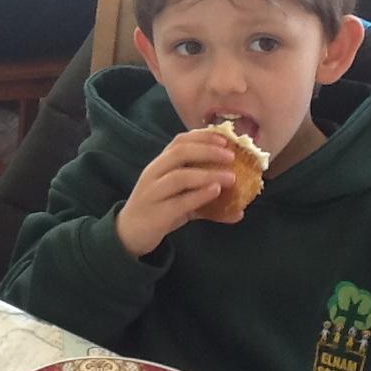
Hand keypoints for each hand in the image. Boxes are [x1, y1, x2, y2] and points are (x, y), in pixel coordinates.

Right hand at [115, 129, 239, 257]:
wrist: (129, 233)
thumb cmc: (158, 210)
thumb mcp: (181, 200)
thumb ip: (205, 198)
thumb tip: (241, 208)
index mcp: (160, 164)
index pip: (179, 141)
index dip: (202, 137)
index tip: (225, 139)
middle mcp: (154, 173)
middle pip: (179, 153)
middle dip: (207, 151)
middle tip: (231, 156)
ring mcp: (153, 193)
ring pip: (179, 176)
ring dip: (207, 175)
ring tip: (231, 178)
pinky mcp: (156, 213)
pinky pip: (179, 202)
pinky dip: (199, 195)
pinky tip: (215, 192)